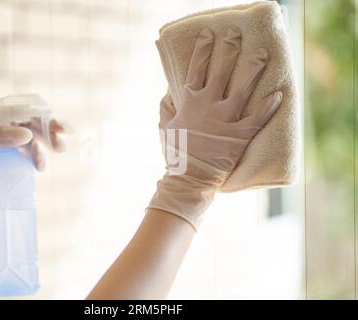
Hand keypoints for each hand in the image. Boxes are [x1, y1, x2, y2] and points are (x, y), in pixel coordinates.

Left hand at [0, 118, 66, 214]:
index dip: (49, 119)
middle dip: (51, 135)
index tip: (66, 129)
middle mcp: (5, 126)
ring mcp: (7, 142)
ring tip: (42, 167)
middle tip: (61, 148)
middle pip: (36, 126)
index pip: (29, 112)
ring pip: (34, 142)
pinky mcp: (7, 157)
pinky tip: (37, 167)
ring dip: (43, 152)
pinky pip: (27, 155)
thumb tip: (28, 135)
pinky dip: (36, 159)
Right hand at [149, 27, 281, 229]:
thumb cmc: (175, 153)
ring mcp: (225, 121)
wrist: (188, 179)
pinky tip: (279, 95)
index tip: (209, 34)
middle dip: (229, 49)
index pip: (196, 68)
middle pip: (221, 71)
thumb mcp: (165, 126)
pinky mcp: (239, 136)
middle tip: (236, 34)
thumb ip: (166, 105)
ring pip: (242, 88)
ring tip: (263, 54)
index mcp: (189, 102)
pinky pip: (257, 118)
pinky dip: (269, 107)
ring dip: (253, 69)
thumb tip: (170, 88)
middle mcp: (208, 106)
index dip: (203, 49)